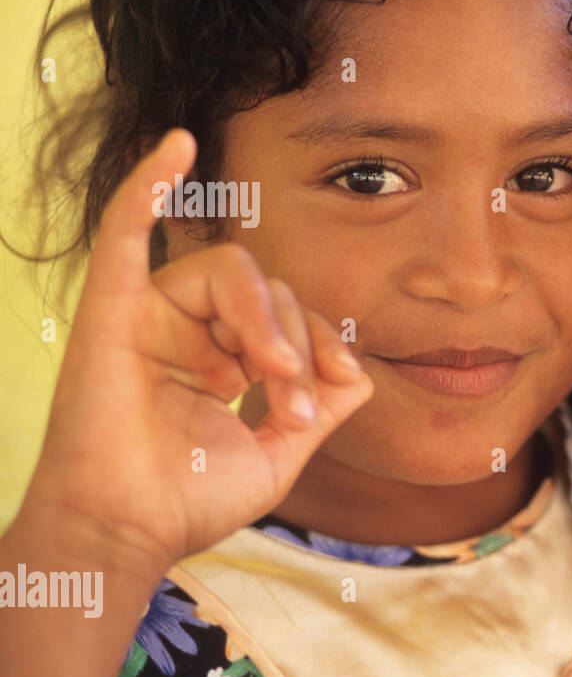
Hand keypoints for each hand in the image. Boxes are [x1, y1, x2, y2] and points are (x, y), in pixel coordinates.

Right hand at [21, 129, 373, 568]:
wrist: (131, 531)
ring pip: (227, 270)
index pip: (288, 315)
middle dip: (294, 340)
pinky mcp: (109, 311)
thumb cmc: (191, 499)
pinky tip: (178, 144)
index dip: (320, 343)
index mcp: (220, 356)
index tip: (331, 388)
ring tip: (265, 377)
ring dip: (262, 319)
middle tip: (294, 402)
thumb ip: (323, 406)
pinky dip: (148, 184)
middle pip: (266, 288)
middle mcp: (185, 328)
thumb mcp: (280, 452)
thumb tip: (358, 369)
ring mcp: (146, 315)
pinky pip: (125, 230)